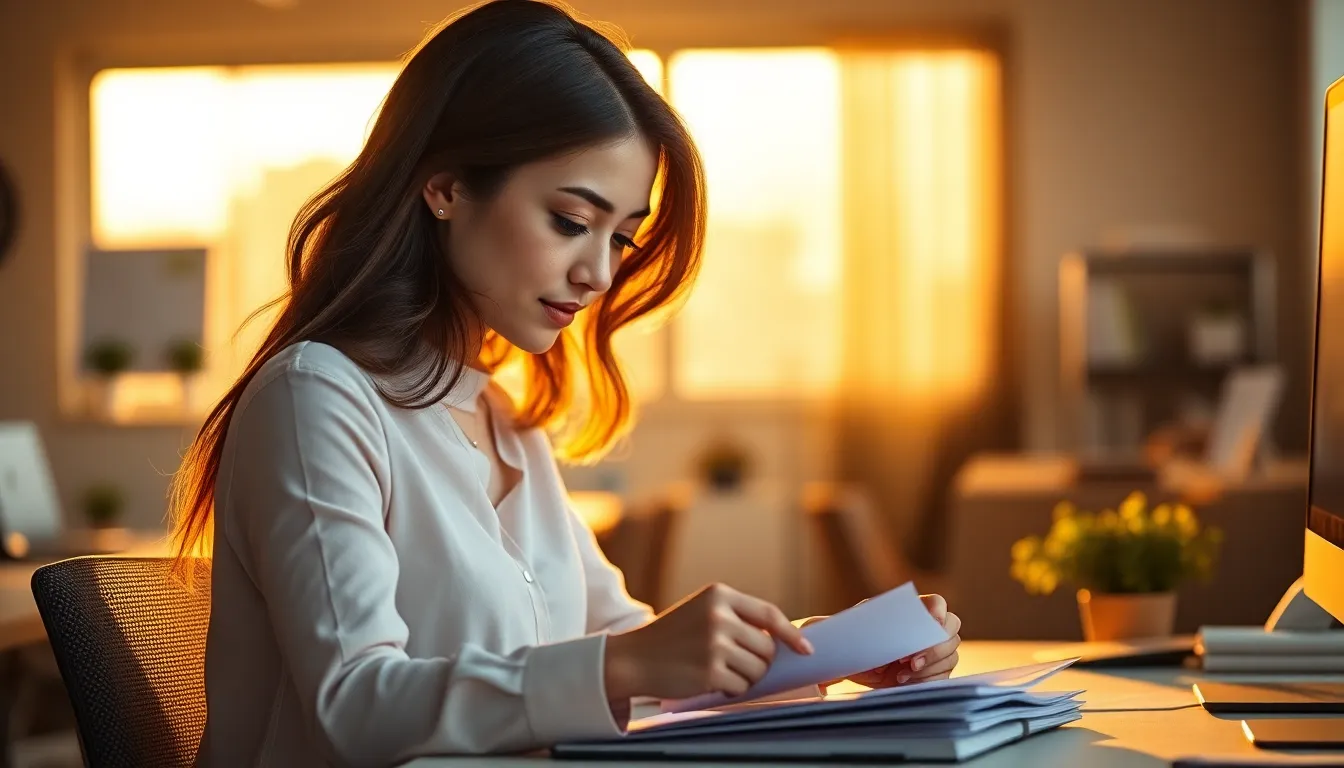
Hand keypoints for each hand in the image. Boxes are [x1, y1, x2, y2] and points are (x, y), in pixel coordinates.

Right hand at [603, 583, 813, 702]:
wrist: (633, 658)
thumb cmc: (672, 636)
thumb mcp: (702, 611)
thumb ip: (737, 617)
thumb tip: (782, 639)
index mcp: (719, 594)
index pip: (769, 614)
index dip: (791, 634)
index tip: (806, 649)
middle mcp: (718, 615)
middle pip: (767, 648)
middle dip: (757, 661)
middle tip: (732, 663)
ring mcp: (714, 644)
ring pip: (757, 670)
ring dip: (744, 677)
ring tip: (718, 670)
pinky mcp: (709, 671)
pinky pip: (741, 687)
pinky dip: (730, 690)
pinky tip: (709, 682)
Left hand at [808, 593, 961, 689]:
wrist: (853, 667)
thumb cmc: (848, 643)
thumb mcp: (839, 633)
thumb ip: (829, 626)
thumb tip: (816, 627)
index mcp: (908, 610)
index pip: (937, 603)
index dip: (939, 611)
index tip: (932, 622)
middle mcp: (925, 628)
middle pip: (951, 630)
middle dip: (935, 647)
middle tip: (911, 661)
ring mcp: (934, 650)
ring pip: (951, 655)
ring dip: (929, 667)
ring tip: (899, 674)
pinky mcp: (934, 672)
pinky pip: (944, 676)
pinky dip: (927, 680)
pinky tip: (904, 681)